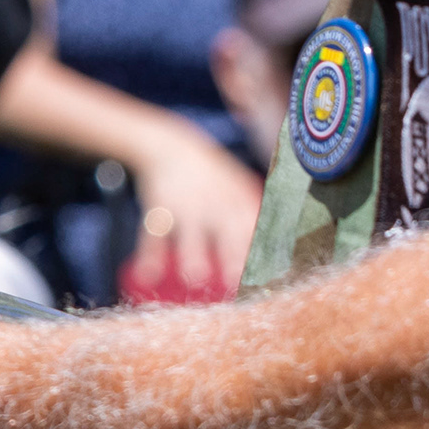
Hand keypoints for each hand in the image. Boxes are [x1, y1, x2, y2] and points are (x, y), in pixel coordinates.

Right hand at [119, 128, 264, 305]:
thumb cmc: (211, 174)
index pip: (256, 231)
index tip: (270, 275)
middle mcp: (214, 208)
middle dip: (233, 259)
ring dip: (192, 256)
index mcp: (238, 204)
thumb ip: (257, 212)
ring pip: (190, 236)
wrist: (170, 146)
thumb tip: (280, 240)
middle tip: (238, 282)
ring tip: (194, 278)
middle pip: (227, 236)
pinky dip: (149, 257)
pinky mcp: (159, 212)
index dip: (263, 252)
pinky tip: (147, 278)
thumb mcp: (239, 185)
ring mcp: (186, 210)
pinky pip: (153, 236)